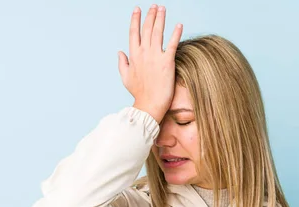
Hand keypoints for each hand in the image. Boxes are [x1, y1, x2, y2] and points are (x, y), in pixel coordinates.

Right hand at [118, 5, 182, 123]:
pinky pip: (172, 44)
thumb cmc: (139, 94)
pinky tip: (179, 25)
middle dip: (150, 15)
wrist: (149, 105)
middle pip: (146, 29)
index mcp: (134, 56)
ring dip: (160, 19)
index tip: (137, 9)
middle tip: (154, 6)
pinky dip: (175, 33)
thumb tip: (119, 52)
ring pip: (157, 32)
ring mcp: (155, 57)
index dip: (136, 20)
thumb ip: (122, 63)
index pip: (133, 33)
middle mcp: (143, 53)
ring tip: (163, 9)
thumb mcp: (126, 78)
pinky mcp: (167, 62)